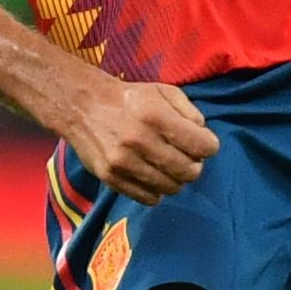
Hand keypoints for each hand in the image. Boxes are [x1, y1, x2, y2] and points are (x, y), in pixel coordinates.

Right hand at [54, 70, 219, 202]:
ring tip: (167, 165)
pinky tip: (152, 175)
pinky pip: (148, 198)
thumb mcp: (163, 91)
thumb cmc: (129, 98)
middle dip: (195, 165)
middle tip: (187, 157)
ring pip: (171, 188)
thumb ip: (189, 111)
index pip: (202, 146)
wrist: (82, 105)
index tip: (203, 143)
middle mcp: (139, 140)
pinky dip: (156, 191)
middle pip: (189, 171)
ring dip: (175, 179)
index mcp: (155, 115)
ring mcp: (123, 162)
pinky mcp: (110, 178)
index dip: (208, 146)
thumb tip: (203, 136)